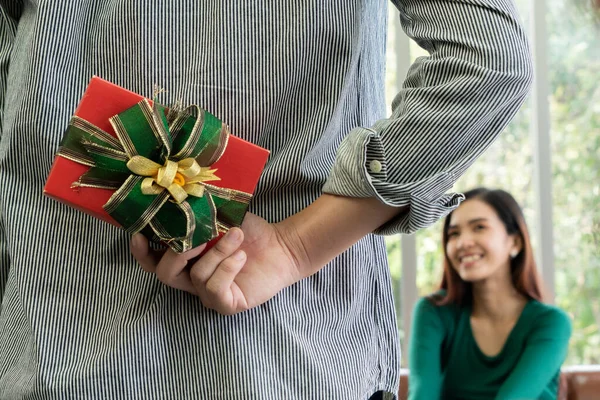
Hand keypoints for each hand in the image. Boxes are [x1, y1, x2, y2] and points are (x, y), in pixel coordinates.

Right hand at [130, 213, 306, 314]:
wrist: (281, 246)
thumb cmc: (248, 231)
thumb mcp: (219, 218)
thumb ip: (196, 215)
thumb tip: (176, 199)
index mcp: (185, 259)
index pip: (153, 261)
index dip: (141, 252)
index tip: (138, 234)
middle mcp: (192, 280)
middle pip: (165, 274)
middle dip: (178, 253)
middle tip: (197, 236)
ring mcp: (208, 295)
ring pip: (197, 276)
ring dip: (217, 252)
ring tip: (236, 236)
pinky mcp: (226, 305)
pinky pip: (215, 289)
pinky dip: (227, 268)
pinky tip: (241, 257)